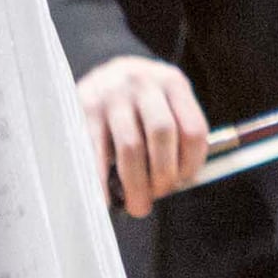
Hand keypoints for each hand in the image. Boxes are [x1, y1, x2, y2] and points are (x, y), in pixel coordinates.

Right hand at [77, 53, 210, 214]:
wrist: (102, 73)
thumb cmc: (140, 99)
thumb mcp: (165, 100)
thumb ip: (177, 133)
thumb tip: (179, 183)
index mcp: (173, 83)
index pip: (192, 128)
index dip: (192, 162)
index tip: (184, 181)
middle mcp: (143, 84)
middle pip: (162, 135)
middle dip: (162, 175)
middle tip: (157, 196)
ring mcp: (112, 95)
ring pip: (130, 146)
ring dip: (136, 183)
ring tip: (137, 204)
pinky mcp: (85, 108)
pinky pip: (97, 151)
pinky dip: (102, 180)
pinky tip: (107, 199)